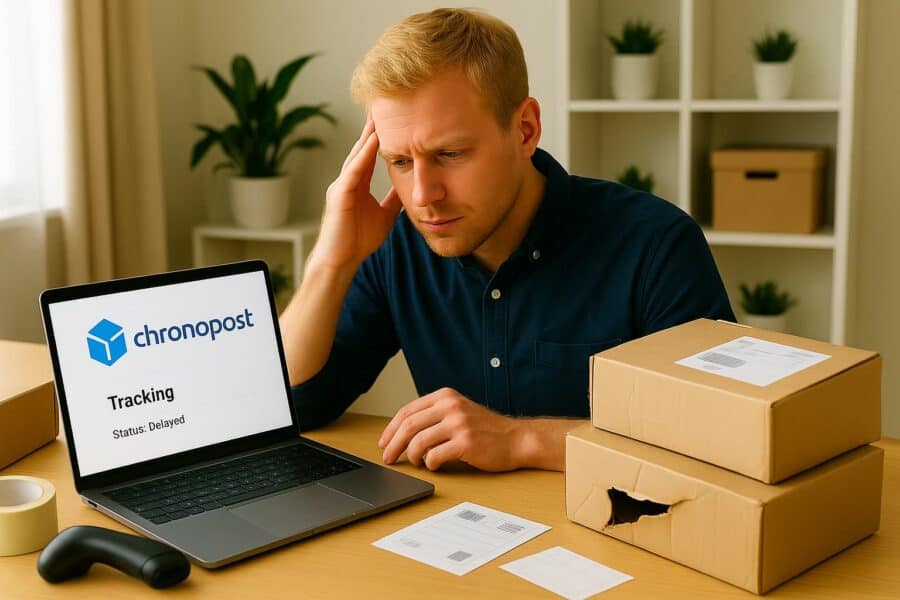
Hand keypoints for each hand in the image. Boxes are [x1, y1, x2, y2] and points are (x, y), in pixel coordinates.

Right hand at [311, 119, 401, 271]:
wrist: (342, 261)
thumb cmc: (358, 240)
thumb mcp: (385, 214)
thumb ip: (393, 199)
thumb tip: (408, 188)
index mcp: (358, 184)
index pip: (370, 154)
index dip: (381, 137)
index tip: (394, 118)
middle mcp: (348, 180)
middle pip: (362, 148)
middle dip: (373, 128)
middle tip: (384, 105)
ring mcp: (341, 186)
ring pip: (357, 155)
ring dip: (368, 136)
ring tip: (380, 116)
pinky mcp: (339, 195)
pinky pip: (353, 171)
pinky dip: (363, 155)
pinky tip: (373, 142)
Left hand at [378, 388, 526, 471]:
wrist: (516, 439)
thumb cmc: (486, 430)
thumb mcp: (459, 411)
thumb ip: (434, 416)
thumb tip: (401, 433)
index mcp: (445, 396)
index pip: (407, 411)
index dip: (390, 429)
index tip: (383, 443)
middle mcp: (450, 406)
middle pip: (409, 426)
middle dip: (393, 445)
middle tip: (388, 458)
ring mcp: (458, 423)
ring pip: (418, 442)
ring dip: (412, 456)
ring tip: (417, 462)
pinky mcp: (465, 442)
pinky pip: (434, 456)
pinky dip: (429, 464)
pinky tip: (434, 465)